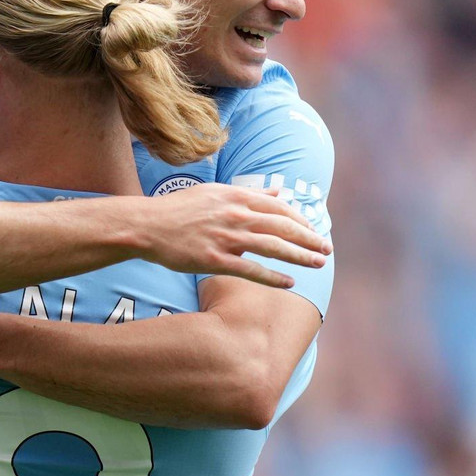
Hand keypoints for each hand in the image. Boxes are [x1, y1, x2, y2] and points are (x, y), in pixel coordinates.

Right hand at [137, 183, 330, 287]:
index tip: (313, 231)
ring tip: (318, 263)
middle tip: (327, 249)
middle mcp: (235, 214)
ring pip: (273, 247)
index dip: (301, 220)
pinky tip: (290, 283)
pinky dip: (273, 277)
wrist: (148, 225)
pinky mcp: (214, 260)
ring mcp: (225, 237)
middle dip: (309, 238)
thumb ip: (249, 193)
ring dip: (300, 256)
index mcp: (236, 196)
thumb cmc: (179, 209)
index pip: (279, 207)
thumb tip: (278, 192)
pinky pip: (251, 270)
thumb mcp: (215, 192)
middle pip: (283, 226)